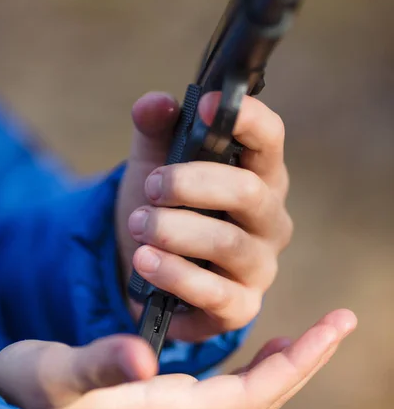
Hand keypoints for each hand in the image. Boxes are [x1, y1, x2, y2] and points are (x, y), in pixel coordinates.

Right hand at [0, 309, 356, 408]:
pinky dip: (258, 366)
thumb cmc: (36, 392)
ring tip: (316, 334)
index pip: (254, 394)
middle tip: (343, 321)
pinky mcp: (168, 400)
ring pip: (251, 393)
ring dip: (288, 362)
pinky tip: (266, 349)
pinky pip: (231, 389)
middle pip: (264, 394)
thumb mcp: (59, 373)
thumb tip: (145, 355)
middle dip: (308, 358)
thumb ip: (101, 363)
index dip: (299, 361)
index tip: (335, 327)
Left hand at [116, 91, 292, 340]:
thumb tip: (155, 103)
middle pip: (248, 191)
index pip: (270, 138)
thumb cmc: (167, 208)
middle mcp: (270, 218)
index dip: (246, 117)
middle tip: (151, 186)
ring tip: (138, 225)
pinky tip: (145, 263)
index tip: (204, 106)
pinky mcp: (240, 306)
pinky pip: (216, 294)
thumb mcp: (155, 163)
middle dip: (191, 184)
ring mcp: (259, 265)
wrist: (151, 268)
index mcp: (259, 174)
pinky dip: (176, 276)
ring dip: (175, 230)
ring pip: (228, 243)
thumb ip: (156, 130)